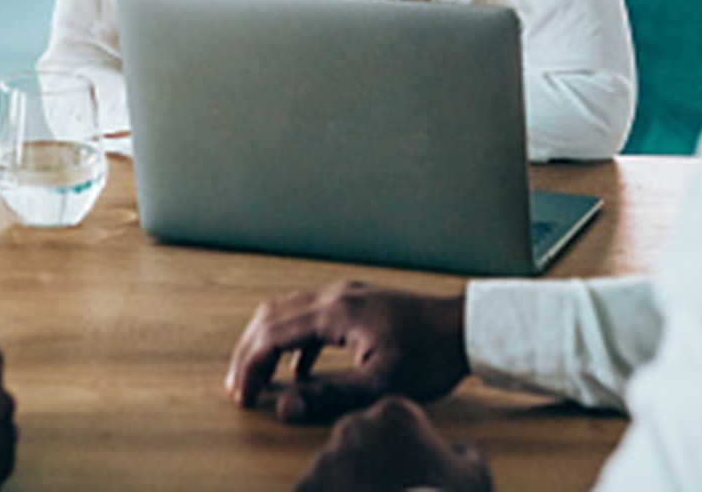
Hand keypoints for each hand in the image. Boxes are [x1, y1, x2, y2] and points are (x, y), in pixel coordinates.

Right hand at [226, 281, 468, 423]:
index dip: (251, 366)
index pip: (273, 334)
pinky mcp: (357, 302)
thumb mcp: (381, 384)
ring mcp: (346, 294)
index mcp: (335, 311)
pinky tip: (301, 372)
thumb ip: (329, 396)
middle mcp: (334, 295)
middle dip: (249, 352)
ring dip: (268, 344)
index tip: (241, 398)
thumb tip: (283, 407)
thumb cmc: (428, 355)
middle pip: (272, 316)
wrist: (465, 327)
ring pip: (288, 312)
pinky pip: (310, 317)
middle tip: (237, 389)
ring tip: (257, 379)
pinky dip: (294, 342)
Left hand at [297, 396, 491, 491]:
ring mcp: (328, 454)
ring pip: (337, 466)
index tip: (415, 477)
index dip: (405, 452)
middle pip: (362, 442)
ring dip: (348, 484)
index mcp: (394, 412)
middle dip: (373, 465)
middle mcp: (355, 423)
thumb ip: (467, 454)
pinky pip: (313, 490)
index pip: (393, 425)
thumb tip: (459, 449)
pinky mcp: (308, 485)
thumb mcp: (474, 477)